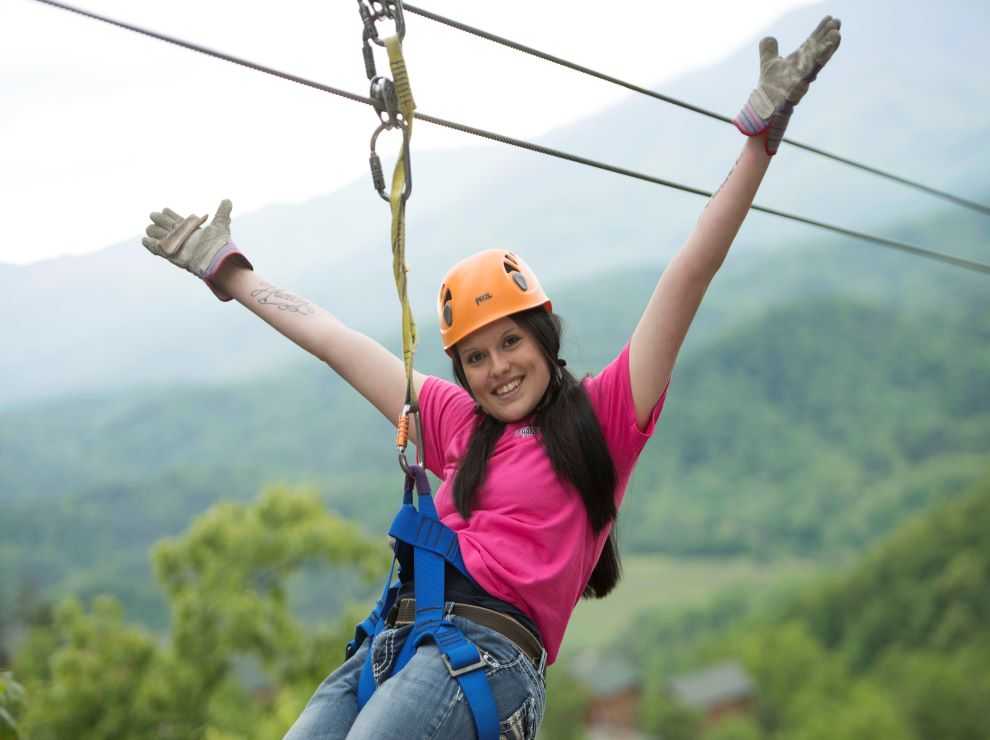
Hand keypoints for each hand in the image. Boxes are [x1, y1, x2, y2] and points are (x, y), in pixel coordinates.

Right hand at [143, 199, 251, 300]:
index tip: (165, 210)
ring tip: (150, 228)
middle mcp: (182, 236)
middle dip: (159, 220)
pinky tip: (145, 240)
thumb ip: (222, 212)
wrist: (217, 260)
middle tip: (154, 215)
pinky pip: (157, 249)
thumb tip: (228, 200)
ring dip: (154, 231)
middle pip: (164, 225)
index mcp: (190, 229)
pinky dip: (150, 244)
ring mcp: (176, 245)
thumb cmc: (219, 244)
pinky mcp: (171, 255)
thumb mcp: (221, 225)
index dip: (169, 214)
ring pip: (159, 236)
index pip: (176, 219)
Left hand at [734, 16, 841, 155]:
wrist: (763, 112)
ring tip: (837, 35)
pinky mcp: (793, 94)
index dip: (820, 32)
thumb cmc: (770, 91)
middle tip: (837, 23)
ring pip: (816, 65)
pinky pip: (803, 81)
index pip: (811, 45)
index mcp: (798, 64)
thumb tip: (769, 38)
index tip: (830, 19)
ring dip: (826, 51)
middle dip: (827, 39)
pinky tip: (818, 59)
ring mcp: (799, 83)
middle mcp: (802, 72)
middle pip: (817, 53)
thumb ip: (769, 51)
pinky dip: (810, 72)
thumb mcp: (769, 66)